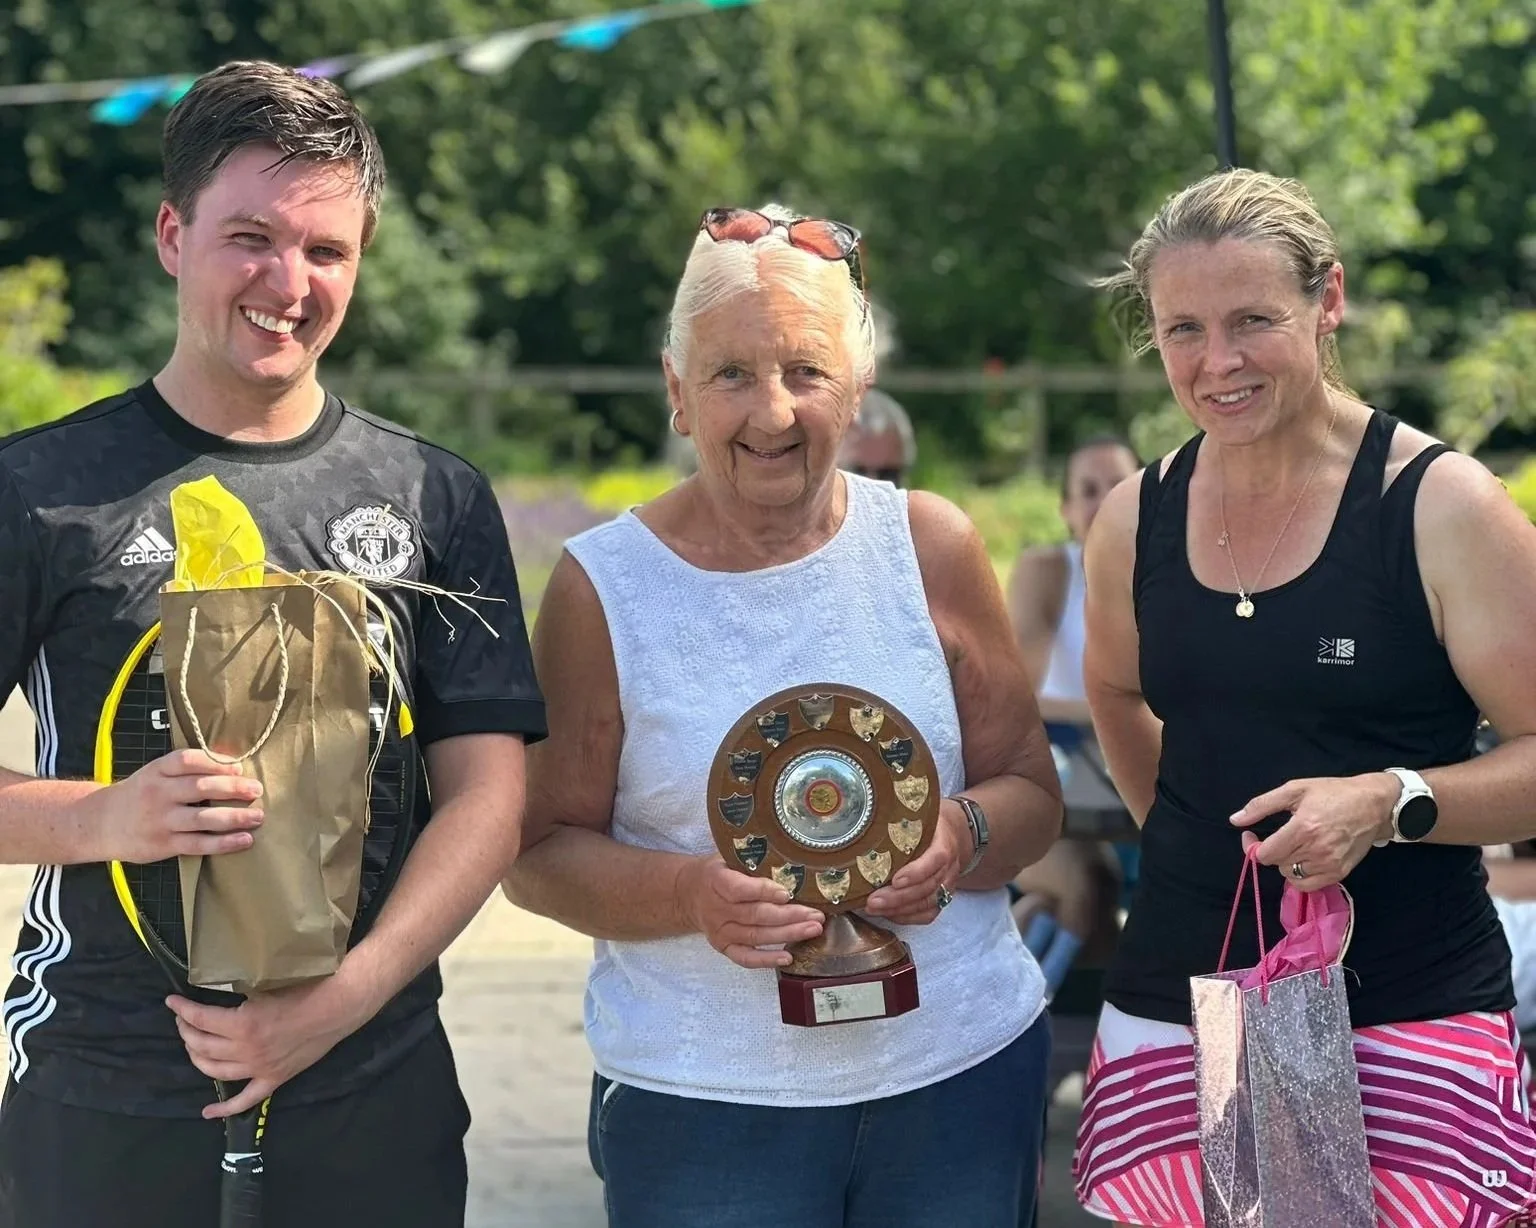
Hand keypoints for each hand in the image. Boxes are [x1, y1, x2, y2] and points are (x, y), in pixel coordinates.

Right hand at [90, 749, 263, 863]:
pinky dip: (224, 843)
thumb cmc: (140, 794)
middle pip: (201, 788)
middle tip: (257, 790)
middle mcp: (158, 793)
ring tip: (258, 816)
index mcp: (157, 771)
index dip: (215, 762)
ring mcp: (161, 820)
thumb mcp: (154, 773)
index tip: (238, 767)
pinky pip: (198, 844)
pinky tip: (244, 840)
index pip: (188, 760)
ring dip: (235, 817)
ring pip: (203, 818)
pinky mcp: (163, 844)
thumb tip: (232, 765)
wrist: (98, 823)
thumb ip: (185, 769)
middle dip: (233, 788)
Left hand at [167, 974, 370, 1118]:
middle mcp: (246, 1050)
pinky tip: (207, 1112)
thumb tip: (216, 993)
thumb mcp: (265, 986)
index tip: (171, 1002)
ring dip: (197, 1058)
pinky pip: (245, 1100)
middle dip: (186, 1031)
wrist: (338, 1006)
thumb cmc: (306, 989)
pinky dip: (225, 1109)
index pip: (200, 1019)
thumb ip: (240, 995)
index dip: (182, 1010)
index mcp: (243, 1024)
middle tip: (183, 1020)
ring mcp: (259, 1069)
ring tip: (193, 1044)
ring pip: (215, 1071)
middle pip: (202, 1046)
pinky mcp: (273, 1079)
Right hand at [680, 855, 824, 969]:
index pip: (739, 890)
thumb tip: (790, 863)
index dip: (764, 892)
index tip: (788, 893)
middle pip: (755, 915)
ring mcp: (720, 931)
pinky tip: (788, 957)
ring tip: (813, 930)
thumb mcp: (727, 857)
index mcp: (716, 881)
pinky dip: (766, 960)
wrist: (688, 893)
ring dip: (787, 934)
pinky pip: (745, 958)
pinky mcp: (723, 947)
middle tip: (815, 915)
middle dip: (789, 916)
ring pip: (756, 936)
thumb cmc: (717, 872)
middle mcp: (716, 909)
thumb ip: (751, 862)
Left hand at [864, 799, 967, 924]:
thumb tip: (868, 819)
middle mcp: (949, 867)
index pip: (935, 860)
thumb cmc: (928, 823)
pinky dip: (908, 918)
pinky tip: (888, 914)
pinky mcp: (943, 897)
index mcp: (944, 843)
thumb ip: (900, 818)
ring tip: (872, 909)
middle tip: (871, 901)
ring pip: (927, 904)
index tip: (895, 880)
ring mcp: (947, 884)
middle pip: (927, 887)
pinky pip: (929, 914)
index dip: (917, 872)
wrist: (955, 833)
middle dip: (898, 898)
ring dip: (899, 910)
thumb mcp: (919, 815)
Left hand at [1230, 773, 1397, 890]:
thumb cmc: (1333, 793)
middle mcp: (1316, 850)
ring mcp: (1330, 864)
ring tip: (1295, 845)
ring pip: (1291, 876)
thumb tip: (1235, 820)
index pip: (1266, 854)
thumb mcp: (1295, 790)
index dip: (1252, 846)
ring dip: (1287, 863)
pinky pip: (1309, 885)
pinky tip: (1305, 859)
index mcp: (1302, 828)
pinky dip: (1301, 876)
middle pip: (1277, 864)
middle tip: (1279, 836)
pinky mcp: (1340, 873)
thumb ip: (1262, 805)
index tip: (1250, 835)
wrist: (1374, 804)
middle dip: (1272, 850)